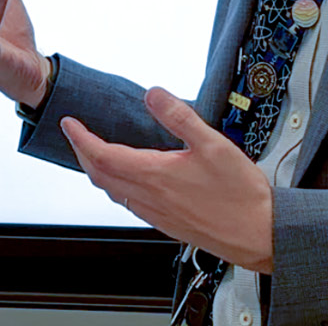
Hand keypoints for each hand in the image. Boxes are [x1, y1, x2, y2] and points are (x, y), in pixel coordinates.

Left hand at [62, 87, 274, 273]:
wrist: (258, 234)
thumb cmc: (240, 195)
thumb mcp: (213, 144)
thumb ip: (179, 117)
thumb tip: (153, 94)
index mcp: (155, 175)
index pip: (102, 155)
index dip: (80, 138)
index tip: (70, 123)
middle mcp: (149, 197)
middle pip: (99, 175)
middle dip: (82, 153)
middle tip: (76, 135)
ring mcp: (156, 213)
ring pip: (112, 191)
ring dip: (97, 171)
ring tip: (95, 153)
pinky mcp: (166, 223)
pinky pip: (128, 203)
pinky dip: (116, 186)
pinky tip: (128, 179)